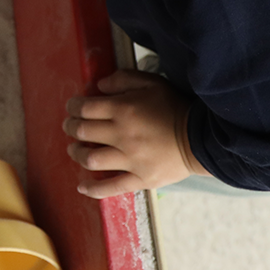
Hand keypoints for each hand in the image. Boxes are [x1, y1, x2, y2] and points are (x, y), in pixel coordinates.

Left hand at [64, 69, 206, 197]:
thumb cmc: (174, 107)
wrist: (200, 138)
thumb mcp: (151, 83)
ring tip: (74, 149)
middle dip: (70, 127)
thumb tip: (98, 87)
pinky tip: (82, 187)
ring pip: (90, 159)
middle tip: (70, 127)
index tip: (72, 107)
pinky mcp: (140, 179)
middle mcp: (122, 134)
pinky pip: (111, 187)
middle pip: (82, 132)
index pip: (84, 108)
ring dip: (76, 153)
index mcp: (123, 109)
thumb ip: (123, 79)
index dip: (73, 107)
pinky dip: (93, 189)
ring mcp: (130, 159)